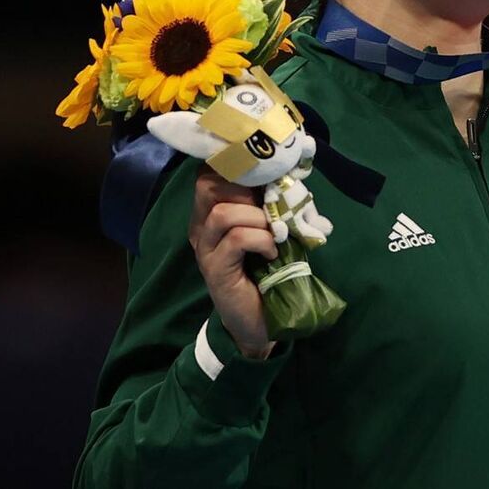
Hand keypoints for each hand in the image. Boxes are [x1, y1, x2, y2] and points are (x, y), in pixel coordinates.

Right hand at [189, 165, 278, 358]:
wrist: (260, 321)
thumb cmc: (267, 271)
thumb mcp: (268, 229)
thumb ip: (268, 204)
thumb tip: (287, 173)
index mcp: (210, 213)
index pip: (209, 174)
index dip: (236, 166)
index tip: (266, 174)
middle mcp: (201, 227)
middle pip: (208, 185)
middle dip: (246, 189)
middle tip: (268, 207)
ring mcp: (205, 249)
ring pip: (224, 212)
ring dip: (257, 218)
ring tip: (273, 235)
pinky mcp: (215, 269)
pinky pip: (236, 239)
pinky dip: (260, 240)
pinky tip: (270, 252)